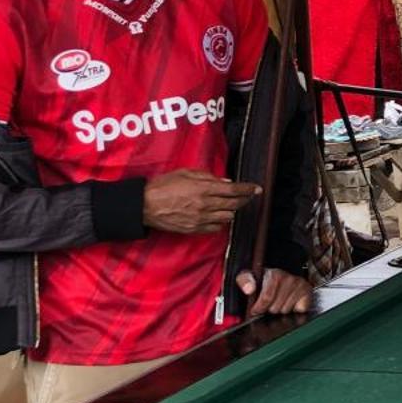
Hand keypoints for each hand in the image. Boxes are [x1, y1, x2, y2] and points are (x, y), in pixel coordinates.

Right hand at [142, 169, 259, 233]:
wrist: (144, 206)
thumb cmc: (162, 186)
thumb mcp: (185, 173)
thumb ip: (207, 177)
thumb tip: (225, 182)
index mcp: (203, 189)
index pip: (233, 189)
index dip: (247, 189)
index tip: (257, 188)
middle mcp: (205, 205)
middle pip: (234, 204)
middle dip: (244, 200)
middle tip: (249, 196)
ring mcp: (200, 219)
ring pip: (227, 217)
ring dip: (232, 211)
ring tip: (232, 205)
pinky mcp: (194, 229)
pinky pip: (215, 228)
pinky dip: (221, 223)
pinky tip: (219, 217)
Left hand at [238, 267, 312, 316]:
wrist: (278, 277)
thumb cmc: (262, 279)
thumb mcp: (247, 276)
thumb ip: (244, 280)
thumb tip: (249, 289)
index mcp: (275, 274)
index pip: (267, 298)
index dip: (259, 307)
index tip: (255, 310)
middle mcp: (290, 279)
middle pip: (276, 308)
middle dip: (269, 309)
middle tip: (268, 304)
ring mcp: (300, 286)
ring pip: (286, 311)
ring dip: (280, 310)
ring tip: (278, 303)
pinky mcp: (308, 294)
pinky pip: (299, 311)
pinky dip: (294, 310)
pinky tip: (289, 303)